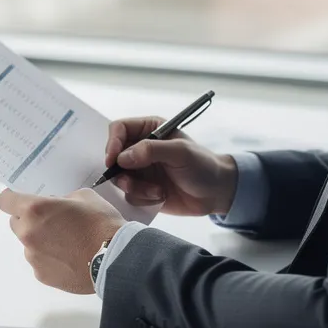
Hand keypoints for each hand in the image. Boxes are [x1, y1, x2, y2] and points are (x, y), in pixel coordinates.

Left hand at [0, 188, 125, 293]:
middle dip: (29, 220)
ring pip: (29, 244)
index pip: (5, 201)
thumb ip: (61, 200)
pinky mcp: (41, 275)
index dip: (12, 198)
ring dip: (40, 241)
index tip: (20, 200)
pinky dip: (50, 259)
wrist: (116, 259)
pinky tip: (70, 259)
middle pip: (15, 223)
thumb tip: (56, 207)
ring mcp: (33, 257)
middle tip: (51, 222)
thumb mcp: (84, 196)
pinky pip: (40, 262)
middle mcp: (28, 233)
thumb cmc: (101, 223)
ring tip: (67, 244)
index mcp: (34, 210)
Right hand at [105, 117, 238, 216]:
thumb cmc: (203, 165)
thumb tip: (122, 158)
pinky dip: (143, 198)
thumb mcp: (180, 152)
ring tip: (156, 190)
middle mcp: (140, 148)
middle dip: (121, 172)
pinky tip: (161, 196)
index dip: (112, 143)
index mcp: (148, 129)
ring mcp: (140, 170)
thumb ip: (151, 150)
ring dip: (135, 188)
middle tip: (131, 182)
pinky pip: (129, 195)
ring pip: (119, 179)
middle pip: (113, 156)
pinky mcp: (142, 189)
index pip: (118, 129)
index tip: (113, 161)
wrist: (215, 193)